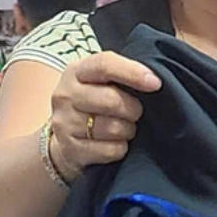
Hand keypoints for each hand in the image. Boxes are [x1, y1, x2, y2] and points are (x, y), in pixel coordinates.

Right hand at [46, 53, 161, 172]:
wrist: (61, 137)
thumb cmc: (90, 102)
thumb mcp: (96, 80)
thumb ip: (119, 74)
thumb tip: (153, 79)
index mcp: (75, 72)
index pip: (104, 65)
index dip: (133, 73)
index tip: (155, 83)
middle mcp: (66, 96)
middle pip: (111, 100)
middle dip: (133, 109)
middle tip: (135, 112)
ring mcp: (65, 124)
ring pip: (113, 128)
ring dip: (128, 130)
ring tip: (123, 128)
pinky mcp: (71, 150)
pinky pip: (110, 150)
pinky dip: (120, 148)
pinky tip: (114, 142)